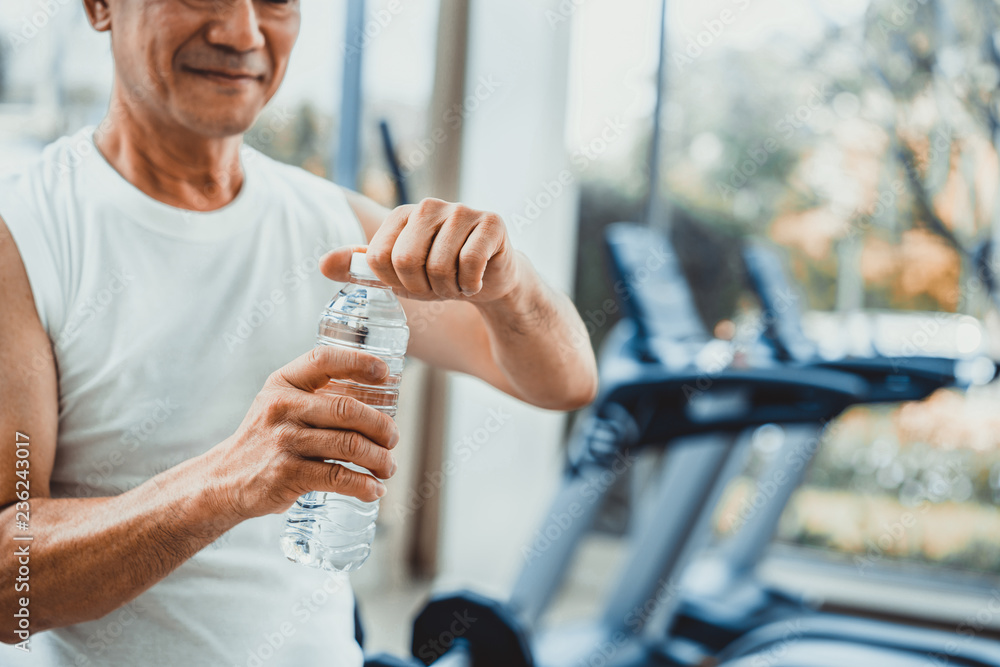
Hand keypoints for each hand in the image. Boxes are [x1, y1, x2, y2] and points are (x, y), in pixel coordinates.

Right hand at [207, 346, 399, 518]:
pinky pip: (339, 477)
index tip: (385, 375)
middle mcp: (282, 408)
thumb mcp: (279, 404)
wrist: (224, 480)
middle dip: (381, 426)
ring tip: (388, 467)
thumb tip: (377, 395)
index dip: (359, 362)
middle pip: (347, 409)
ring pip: (349, 445)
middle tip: (393, 439)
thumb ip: (315, 395)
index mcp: (283, 384)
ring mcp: (284, 441)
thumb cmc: (266, 439)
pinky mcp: (287, 475)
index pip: (324, 360)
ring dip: (379, 459)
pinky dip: (364, 486)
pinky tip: (374, 490)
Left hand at [321, 198, 520, 303]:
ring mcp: (462, 211)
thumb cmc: (440, 274)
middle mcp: (429, 206)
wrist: (491, 278)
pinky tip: (476, 281)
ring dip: (449, 289)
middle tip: (438, 288)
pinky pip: (469, 264)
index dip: (395, 284)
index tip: (413, 283)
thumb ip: (360, 267)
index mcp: (402, 215)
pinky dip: (471, 284)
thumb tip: (322, 264)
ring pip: (439, 267)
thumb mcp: (396, 274)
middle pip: (406, 261)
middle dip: (422, 288)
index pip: (378, 258)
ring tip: (458, 283)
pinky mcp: (491, 222)